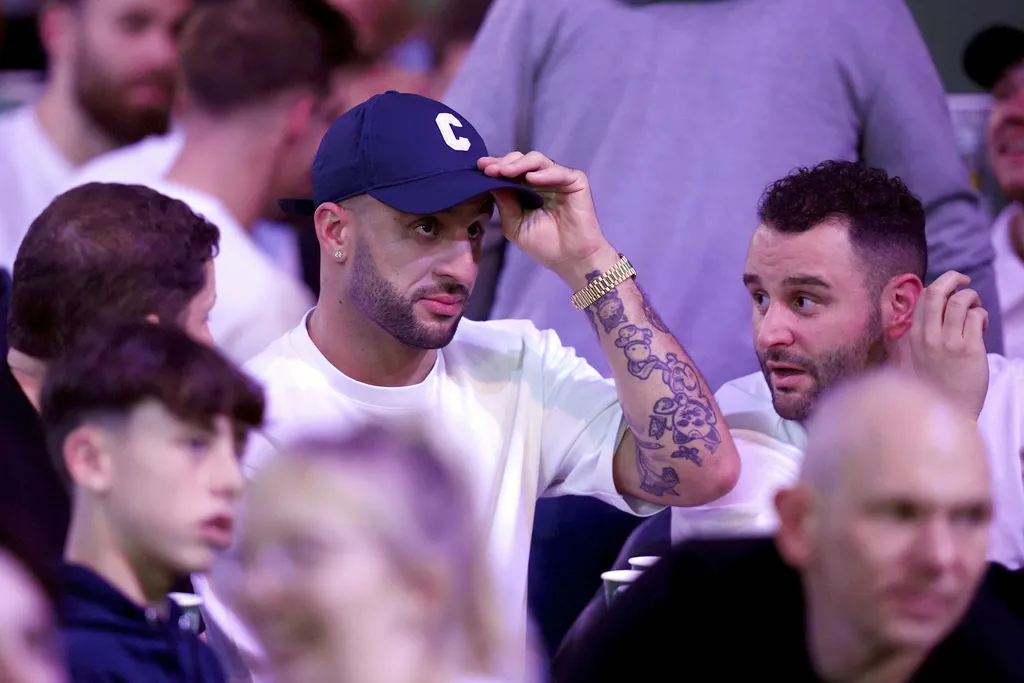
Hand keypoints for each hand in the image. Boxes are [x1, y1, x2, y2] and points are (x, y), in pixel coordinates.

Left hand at [478, 152, 618, 286]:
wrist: (569, 259)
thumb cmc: (543, 245)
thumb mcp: (514, 225)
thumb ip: (505, 204)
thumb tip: (491, 181)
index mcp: (526, 189)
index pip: (509, 171)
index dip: (495, 166)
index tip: (480, 167)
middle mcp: (541, 180)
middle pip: (521, 160)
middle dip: (504, 163)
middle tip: (491, 170)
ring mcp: (558, 179)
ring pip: (538, 160)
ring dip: (520, 164)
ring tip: (505, 172)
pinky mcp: (576, 181)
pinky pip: (559, 171)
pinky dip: (544, 173)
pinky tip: (531, 178)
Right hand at [902, 271, 988, 418]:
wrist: (947, 412)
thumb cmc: (931, 386)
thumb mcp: (910, 359)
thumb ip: (913, 335)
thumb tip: (924, 309)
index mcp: (909, 337)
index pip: (916, 297)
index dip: (932, 285)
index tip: (943, 288)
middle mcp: (924, 336)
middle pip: (935, 291)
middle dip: (952, 278)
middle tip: (963, 281)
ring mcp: (946, 342)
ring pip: (959, 300)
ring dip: (971, 297)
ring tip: (975, 309)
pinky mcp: (968, 349)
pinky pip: (976, 316)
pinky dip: (981, 315)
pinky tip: (981, 328)